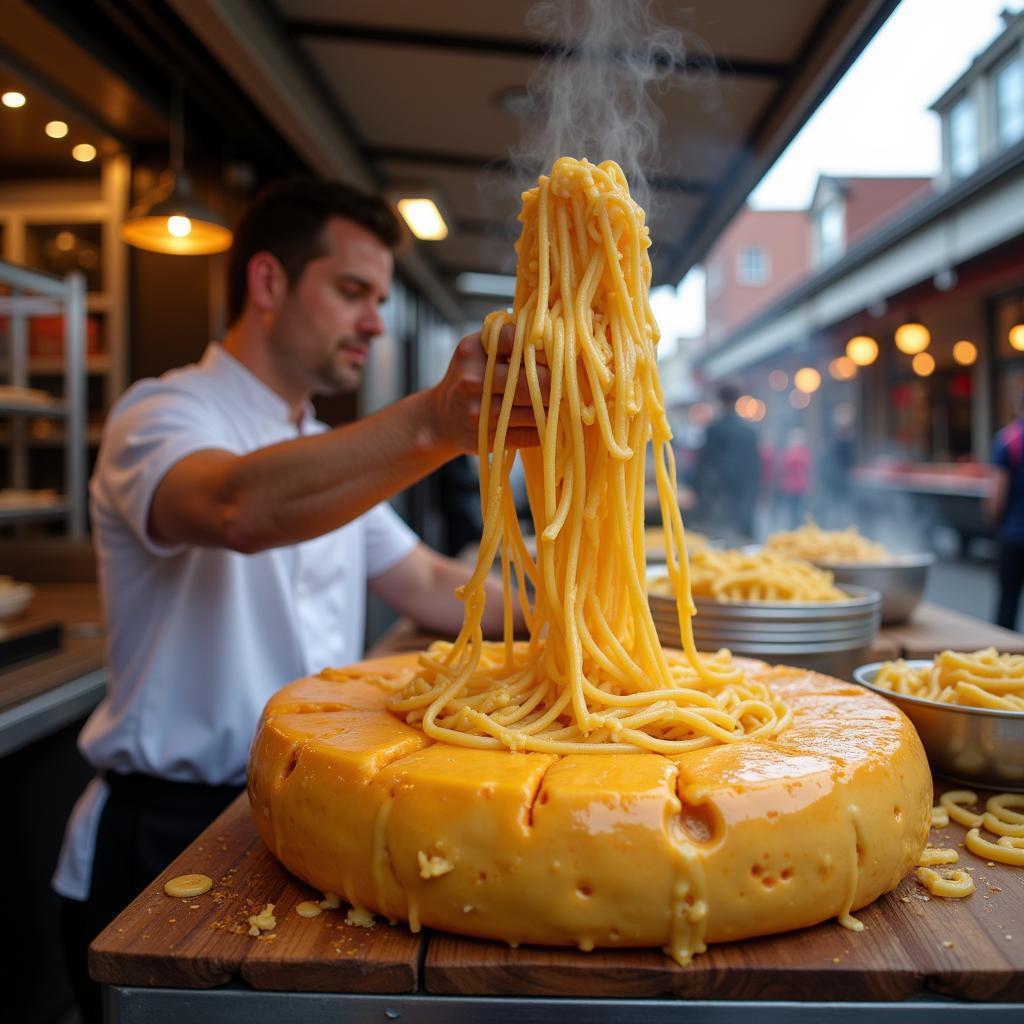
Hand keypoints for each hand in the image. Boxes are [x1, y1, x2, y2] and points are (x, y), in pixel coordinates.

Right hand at [426, 323, 550, 454]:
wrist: (441, 418)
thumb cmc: (471, 378)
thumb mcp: (478, 350)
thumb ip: (508, 339)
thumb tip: (552, 333)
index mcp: (472, 351)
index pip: (516, 339)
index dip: (543, 346)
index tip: (556, 352)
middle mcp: (472, 380)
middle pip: (532, 379)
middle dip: (556, 382)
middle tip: (570, 383)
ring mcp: (478, 412)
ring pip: (534, 410)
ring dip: (554, 407)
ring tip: (563, 402)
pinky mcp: (487, 439)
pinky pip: (530, 435)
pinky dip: (545, 429)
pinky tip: (550, 423)